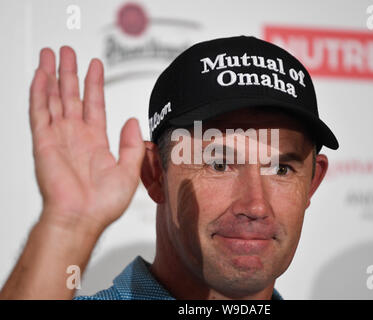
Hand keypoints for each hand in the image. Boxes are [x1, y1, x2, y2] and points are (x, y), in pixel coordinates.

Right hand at [30, 46, 144, 233]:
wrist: (82, 217)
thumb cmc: (103, 203)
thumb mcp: (129, 171)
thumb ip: (131, 144)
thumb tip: (132, 121)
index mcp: (95, 142)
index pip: (94, 104)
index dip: (94, 84)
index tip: (95, 66)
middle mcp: (76, 136)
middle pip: (72, 96)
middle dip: (70, 73)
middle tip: (68, 52)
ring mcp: (58, 137)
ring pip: (53, 98)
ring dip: (53, 76)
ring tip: (52, 55)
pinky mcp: (43, 142)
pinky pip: (39, 111)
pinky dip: (39, 92)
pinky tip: (41, 75)